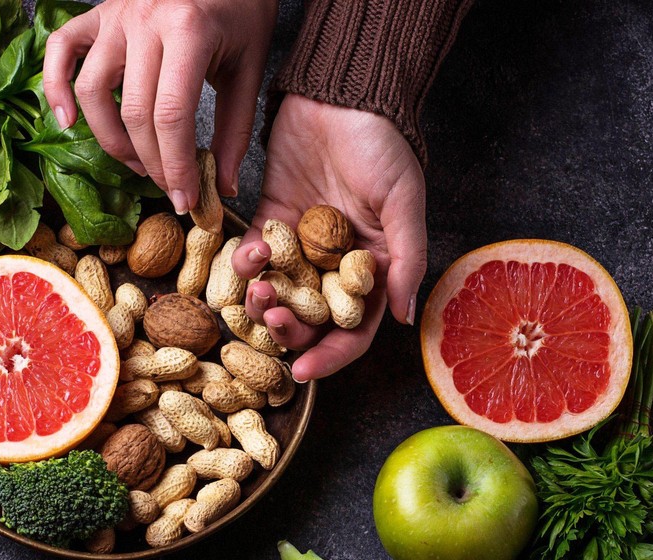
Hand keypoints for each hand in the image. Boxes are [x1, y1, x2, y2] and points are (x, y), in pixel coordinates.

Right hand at [43, 0, 277, 212]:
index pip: (171, 117)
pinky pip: (60, 49)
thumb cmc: (241, 10)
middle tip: (168, 187)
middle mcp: (144, 20)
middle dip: (151, 163)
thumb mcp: (249, 67)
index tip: (185, 200)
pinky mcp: (97, 14)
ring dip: (110, 138)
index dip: (175, 167)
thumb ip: (234, 129)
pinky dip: (55, 86)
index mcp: (188, 30)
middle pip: (133, 112)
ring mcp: (115, 15)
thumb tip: (223, 186)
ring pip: (91, 90)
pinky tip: (67, 121)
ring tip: (136, 161)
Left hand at [232, 95, 426, 381]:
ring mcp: (300, 246)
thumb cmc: (383, 147)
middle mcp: (334, 266)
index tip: (304, 370)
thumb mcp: (403, 203)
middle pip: (309, 318)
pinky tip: (250, 255)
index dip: (331, 354)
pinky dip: (247, 262)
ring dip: (263, 302)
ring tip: (257, 295)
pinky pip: (255, 255)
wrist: (340, 97)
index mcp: (373, 269)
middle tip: (274, 324)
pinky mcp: (271, 221)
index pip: (353, 328)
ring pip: (278, 293)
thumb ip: (405, 260)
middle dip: (290, 330)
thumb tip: (403, 318)